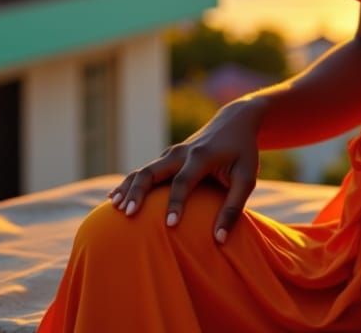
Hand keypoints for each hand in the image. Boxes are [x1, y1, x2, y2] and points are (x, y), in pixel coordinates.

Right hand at [108, 96, 266, 242]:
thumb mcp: (246, 177)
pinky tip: (114, 199)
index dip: (176, 203)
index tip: (170, 226)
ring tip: (114, 209)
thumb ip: (234, 207)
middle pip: (153, 171)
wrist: (235, 120)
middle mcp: (182, 152)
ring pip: (144, 170)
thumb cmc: (243, 152)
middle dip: (138, 192)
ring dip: (128, 188)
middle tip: (128, 214)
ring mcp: (172, 153)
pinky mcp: (168, 156)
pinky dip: (129, 183)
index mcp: (202, 156)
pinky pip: (144, 170)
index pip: (184, 181)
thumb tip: (220, 240)